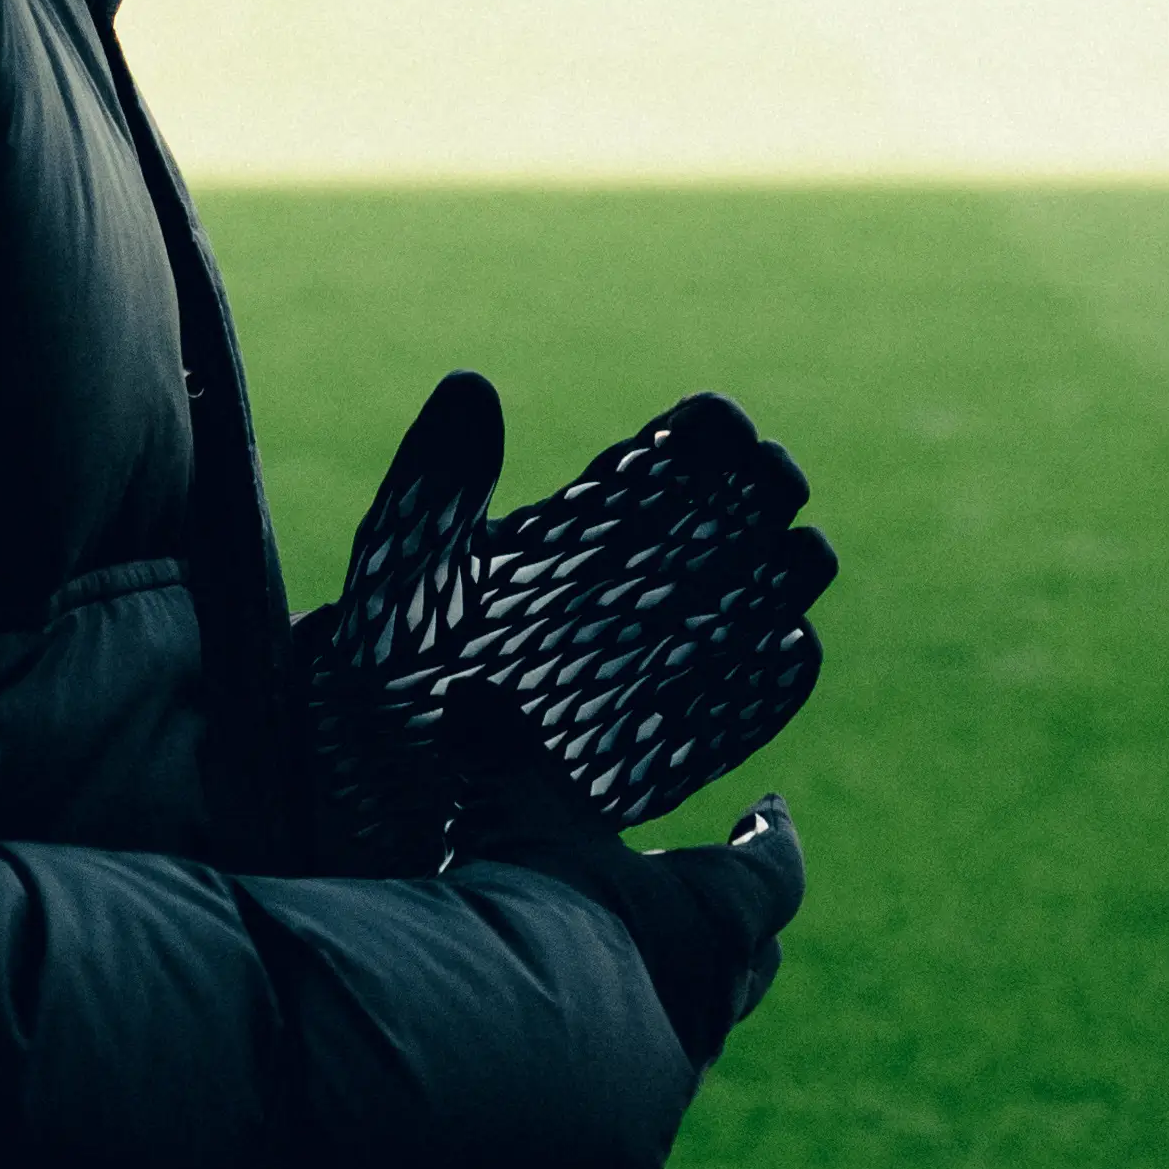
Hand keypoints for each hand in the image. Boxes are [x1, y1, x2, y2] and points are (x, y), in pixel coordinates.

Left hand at [296, 372, 833, 869]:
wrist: (371, 782)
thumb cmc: (377, 661)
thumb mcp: (403, 565)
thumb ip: (436, 485)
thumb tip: (470, 386)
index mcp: (578, 528)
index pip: (666, 460)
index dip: (706, 434)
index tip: (721, 424)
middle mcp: (629, 588)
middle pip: (729, 520)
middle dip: (762, 491)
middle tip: (771, 479)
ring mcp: (652, 664)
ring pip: (748, 604)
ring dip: (783, 573)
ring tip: (797, 552)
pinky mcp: (660, 747)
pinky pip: (736, 709)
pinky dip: (771, 682)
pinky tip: (792, 648)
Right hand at [447, 685, 803, 1070]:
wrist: (516, 1075)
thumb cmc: (546, 926)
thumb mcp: (516, 819)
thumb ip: (499, 752)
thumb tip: (470, 687)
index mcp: (713, 919)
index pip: (771, 871)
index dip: (769, 838)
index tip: (768, 810)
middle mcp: (710, 1001)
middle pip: (754, 961)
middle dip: (740, 928)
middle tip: (719, 904)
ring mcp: (673, 1078)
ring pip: (696, 1030)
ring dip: (672, 997)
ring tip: (629, 978)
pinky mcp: (624, 1137)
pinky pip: (639, 1094)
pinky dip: (618, 1064)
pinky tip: (574, 1055)